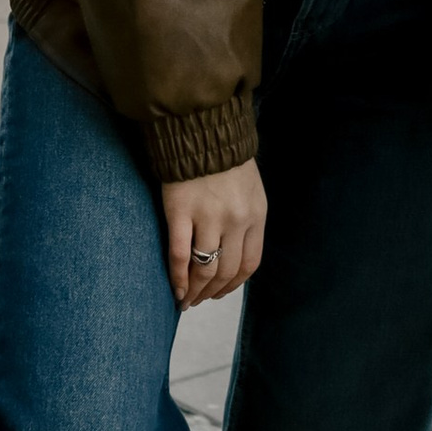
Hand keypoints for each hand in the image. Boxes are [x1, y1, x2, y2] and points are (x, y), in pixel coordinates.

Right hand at [160, 162, 264, 308]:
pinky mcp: (180, 212)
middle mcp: (236, 220)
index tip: (220, 293)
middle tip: (198, 301)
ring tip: (185, 299)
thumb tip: (232, 255)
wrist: (202, 129)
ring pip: (204, 268)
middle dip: (211, 292)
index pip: (249, 264)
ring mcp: (209, 217)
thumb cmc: (225, 160)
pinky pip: (179, 254)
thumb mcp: (250, 191)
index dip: (233, 285)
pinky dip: (177, 276)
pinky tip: (174, 287)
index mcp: (257, 215)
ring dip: (194, 290)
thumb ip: (247, 221)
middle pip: (226, 270)